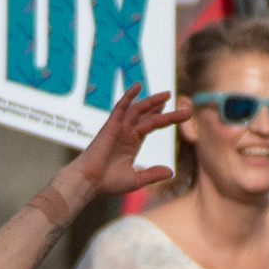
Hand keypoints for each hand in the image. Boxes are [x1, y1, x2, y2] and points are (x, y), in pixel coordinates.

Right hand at [45, 87, 189, 220]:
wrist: (89, 182)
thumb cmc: (107, 183)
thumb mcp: (136, 179)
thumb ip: (152, 174)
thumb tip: (171, 172)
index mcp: (132, 143)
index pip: (150, 125)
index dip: (163, 118)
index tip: (177, 113)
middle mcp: (126, 133)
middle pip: (147, 116)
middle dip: (162, 109)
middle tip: (180, 103)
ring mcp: (119, 128)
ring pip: (138, 110)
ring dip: (152, 101)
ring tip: (167, 94)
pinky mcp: (110, 126)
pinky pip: (120, 107)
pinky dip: (128, 96)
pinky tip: (137, 86)